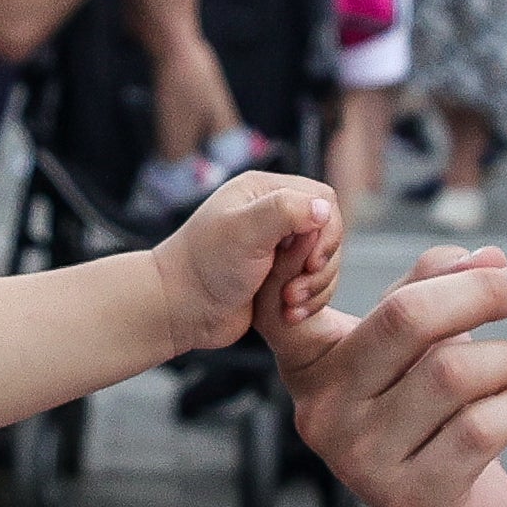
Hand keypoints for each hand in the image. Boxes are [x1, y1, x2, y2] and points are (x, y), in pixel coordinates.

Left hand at [153, 173, 340, 353]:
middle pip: (327, 234)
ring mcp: (276, 248)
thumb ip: (286, 211)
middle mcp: (273, 216)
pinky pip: (312, 285)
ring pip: (323, 263)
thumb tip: (324, 208)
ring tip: (288, 303)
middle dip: (319, 265)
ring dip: (314, 287)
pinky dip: (308, 301)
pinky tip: (288, 314)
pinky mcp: (278, 277)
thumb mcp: (245, 230)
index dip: (326, 231)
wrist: (179, 309)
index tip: (312, 260)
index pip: (322, 200)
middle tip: (294, 288)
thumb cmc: (204, 265)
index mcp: (264, 192)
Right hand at [263, 247, 506, 506]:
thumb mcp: (424, 350)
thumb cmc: (431, 423)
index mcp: (313, 367)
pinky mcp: (413, 501)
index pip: (283, 307)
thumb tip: (488, 253)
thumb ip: (441, 291)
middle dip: (481, 292)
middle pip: (406, 319)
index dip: (290, 258)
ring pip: (455, 373)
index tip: (312, 214)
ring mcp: (362, 461)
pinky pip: (483, 427)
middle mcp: (323, 413)